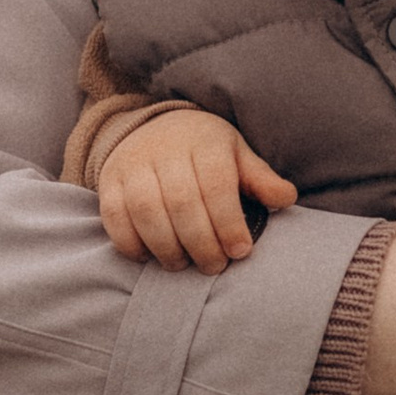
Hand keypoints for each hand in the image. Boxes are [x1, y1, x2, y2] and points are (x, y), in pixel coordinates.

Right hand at [97, 109, 297, 272]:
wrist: (154, 128)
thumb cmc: (205, 151)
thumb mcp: (236, 156)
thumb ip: (259, 179)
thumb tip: (286, 198)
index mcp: (204, 141)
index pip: (216, 185)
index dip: (229, 223)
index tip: (240, 251)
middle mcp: (165, 149)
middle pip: (182, 203)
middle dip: (201, 243)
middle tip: (214, 266)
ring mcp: (133, 164)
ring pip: (147, 212)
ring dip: (167, 248)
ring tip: (183, 265)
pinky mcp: (109, 181)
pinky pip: (115, 217)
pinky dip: (132, 244)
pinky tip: (150, 257)